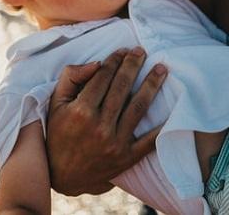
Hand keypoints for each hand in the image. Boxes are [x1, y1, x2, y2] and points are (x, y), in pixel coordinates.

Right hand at [46, 48, 166, 195]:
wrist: (61, 176)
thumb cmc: (58, 134)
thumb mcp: (56, 103)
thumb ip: (71, 78)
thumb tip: (97, 63)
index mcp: (81, 111)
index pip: (103, 77)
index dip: (114, 60)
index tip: (123, 50)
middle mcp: (99, 126)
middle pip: (122, 87)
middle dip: (133, 65)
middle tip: (142, 51)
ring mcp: (115, 143)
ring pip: (139, 107)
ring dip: (152, 84)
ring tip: (162, 69)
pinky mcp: (126, 158)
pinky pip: (149, 141)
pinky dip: (161, 126)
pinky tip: (172, 109)